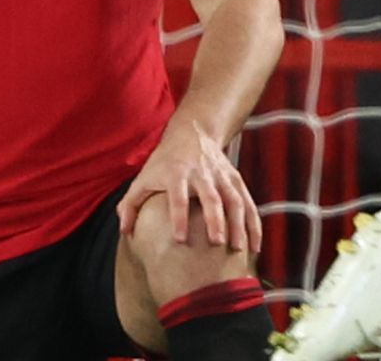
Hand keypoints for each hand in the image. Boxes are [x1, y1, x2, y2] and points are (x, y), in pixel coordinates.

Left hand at [116, 120, 261, 253]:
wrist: (192, 133)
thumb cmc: (164, 162)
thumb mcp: (143, 177)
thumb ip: (130, 204)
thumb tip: (125, 231)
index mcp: (177, 173)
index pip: (178, 196)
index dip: (179, 217)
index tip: (181, 239)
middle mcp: (202, 173)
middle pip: (211, 197)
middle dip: (215, 220)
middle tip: (217, 243)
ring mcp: (221, 175)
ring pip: (234, 199)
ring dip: (238, 223)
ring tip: (238, 248)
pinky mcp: (235, 178)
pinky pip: (248, 201)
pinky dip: (253, 223)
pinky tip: (255, 244)